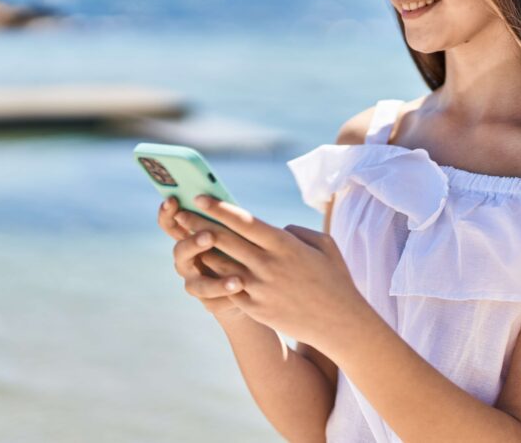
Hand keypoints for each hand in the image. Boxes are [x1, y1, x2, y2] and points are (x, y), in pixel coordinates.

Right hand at [156, 195, 250, 321]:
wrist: (250, 282)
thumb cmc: (240, 245)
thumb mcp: (233, 230)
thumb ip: (223, 219)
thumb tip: (225, 200)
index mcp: (188, 238)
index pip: (170, 224)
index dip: (167, 213)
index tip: (172, 200)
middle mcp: (186, 261)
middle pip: (181, 252)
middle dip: (194, 243)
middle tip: (209, 236)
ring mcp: (195, 283)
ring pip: (197, 285)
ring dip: (216, 282)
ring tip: (238, 280)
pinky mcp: (209, 302)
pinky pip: (214, 302)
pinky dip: (228, 296)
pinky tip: (242, 291)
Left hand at [178, 193, 370, 350]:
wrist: (340, 323)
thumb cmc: (335, 279)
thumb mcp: (324, 244)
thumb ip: (295, 232)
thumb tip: (273, 229)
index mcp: (284, 244)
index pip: (243, 221)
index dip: (219, 207)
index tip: (200, 197)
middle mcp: (267, 264)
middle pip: (224, 240)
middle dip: (199, 224)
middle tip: (180, 213)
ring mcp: (259, 288)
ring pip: (220, 264)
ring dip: (201, 250)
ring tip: (185, 238)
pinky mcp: (255, 307)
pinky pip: (228, 288)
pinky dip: (214, 277)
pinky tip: (202, 268)